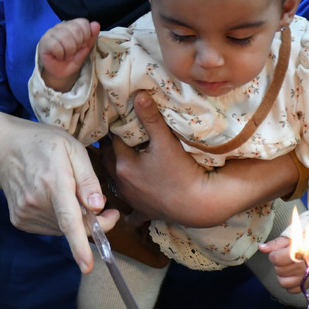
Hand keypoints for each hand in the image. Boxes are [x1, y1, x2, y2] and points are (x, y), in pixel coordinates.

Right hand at [0, 110, 118, 272]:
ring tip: (73, 195)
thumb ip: (88, 179)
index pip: (68, 219)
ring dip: (76, 220)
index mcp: (54, 182)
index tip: (87, 267)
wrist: (5, 150)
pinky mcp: (20, 221)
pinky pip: (51, 228)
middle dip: (94, 222)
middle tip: (104, 206)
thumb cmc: (43, 145)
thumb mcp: (72, 149)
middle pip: (73, 226)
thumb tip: (98, 207)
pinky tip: (54, 200)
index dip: (80, 245)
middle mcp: (37, 202)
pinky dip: (60, 219)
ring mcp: (26, 214)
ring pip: (63, 229)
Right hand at [38, 18, 100, 91]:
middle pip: (76, 29)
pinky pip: (55, 45)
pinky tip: (58, 56)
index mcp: (73, 26)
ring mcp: (51, 32)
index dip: (86, 36)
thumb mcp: (84, 51)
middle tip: (73, 52)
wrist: (58, 73)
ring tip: (66, 55)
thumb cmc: (70, 61)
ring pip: (65, 36)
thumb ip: (91, 39)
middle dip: (78, 45)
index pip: (83, 22)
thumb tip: (96, 24)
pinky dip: (60, 54)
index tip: (82, 46)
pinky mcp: (44, 41)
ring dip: (69, 51)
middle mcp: (62, 26)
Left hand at [106, 91, 297, 226]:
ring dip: (119, 170)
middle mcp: (123, 183)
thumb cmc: (181, 171)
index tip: (118, 119)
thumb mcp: (165, 142)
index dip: (116, 129)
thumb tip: (139, 95)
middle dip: (113, 148)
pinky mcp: (144, 212)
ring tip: (123, 157)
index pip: (112, 141)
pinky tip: (130, 207)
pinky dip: (131, 208)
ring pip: (117, 181)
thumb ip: (151, 118)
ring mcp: (133, 200)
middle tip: (118, 135)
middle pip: (110, 160)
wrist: (198, 203)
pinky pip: (132, 213)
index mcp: (124, 165)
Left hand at [259, 236, 308, 292]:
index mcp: (301, 251)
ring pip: (283, 282)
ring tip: (289, 267)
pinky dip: (289, 283)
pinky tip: (293, 274)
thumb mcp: (289, 239)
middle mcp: (306, 266)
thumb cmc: (303, 242)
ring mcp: (308, 277)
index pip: (277, 259)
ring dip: (283, 275)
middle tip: (286, 259)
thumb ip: (275, 244)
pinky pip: (291, 290)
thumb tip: (261, 247)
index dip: (274, 255)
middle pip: (279, 270)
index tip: (278, 252)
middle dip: (279, 265)